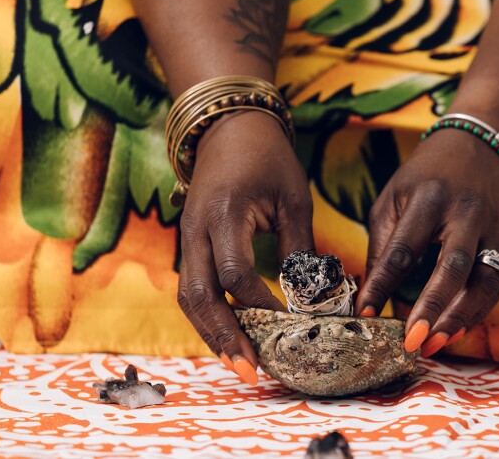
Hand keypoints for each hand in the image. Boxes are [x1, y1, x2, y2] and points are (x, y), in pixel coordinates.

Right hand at [177, 112, 313, 383]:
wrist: (229, 127)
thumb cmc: (268, 159)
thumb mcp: (293, 199)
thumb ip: (299, 249)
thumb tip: (312, 300)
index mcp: (224, 214)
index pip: (236, 274)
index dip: (260, 307)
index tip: (290, 330)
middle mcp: (195, 230)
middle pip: (198, 296)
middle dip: (223, 337)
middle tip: (252, 372)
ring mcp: (186, 238)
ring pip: (189, 298)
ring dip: (212, 334)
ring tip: (241, 365)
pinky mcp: (190, 244)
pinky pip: (193, 288)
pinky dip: (210, 317)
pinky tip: (233, 338)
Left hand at [357, 129, 498, 357]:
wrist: (480, 144)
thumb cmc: (426, 175)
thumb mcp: (393, 197)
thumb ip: (383, 244)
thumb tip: (370, 294)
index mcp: (429, 199)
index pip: (403, 249)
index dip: (383, 284)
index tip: (364, 314)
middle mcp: (465, 213)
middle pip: (452, 266)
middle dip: (432, 307)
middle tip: (413, 340)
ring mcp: (492, 228)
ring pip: (484, 280)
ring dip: (461, 317)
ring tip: (435, 344)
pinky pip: (497, 283)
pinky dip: (478, 310)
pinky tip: (456, 330)